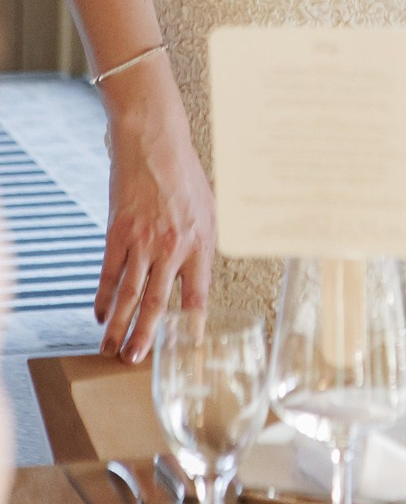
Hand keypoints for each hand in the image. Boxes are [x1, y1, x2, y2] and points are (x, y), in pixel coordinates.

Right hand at [97, 82, 214, 361]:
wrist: (155, 142)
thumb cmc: (185, 174)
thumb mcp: (208, 210)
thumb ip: (202, 246)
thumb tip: (196, 279)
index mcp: (201, 242)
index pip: (198, 296)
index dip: (192, 327)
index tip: (188, 350)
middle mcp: (172, 247)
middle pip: (157, 304)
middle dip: (145, 337)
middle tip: (135, 361)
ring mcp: (142, 241)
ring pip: (128, 295)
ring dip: (118, 326)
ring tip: (112, 349)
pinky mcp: (117, 233)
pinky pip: (108, 274)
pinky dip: (102, 297)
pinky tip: (100, 314)